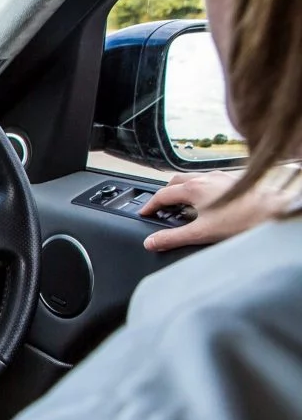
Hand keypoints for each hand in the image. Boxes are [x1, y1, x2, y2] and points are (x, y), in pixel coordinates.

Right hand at [138, 171, 288, 251]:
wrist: (273, 213)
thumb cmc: (242, 220)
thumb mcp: (200, 234)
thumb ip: (172, 238)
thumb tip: (151, 242)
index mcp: (193, 188)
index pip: (162, 194)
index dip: (150, 205)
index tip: (145, 212)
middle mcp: (206, 178)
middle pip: (176, 181)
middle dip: (165, 193)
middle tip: (161, 207)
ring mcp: (221, 177)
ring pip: (194, 179)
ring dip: (183, 190)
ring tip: (183, 205)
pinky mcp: (234, 181)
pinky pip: (209, 181)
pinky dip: (201, 189)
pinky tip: (209, 203)